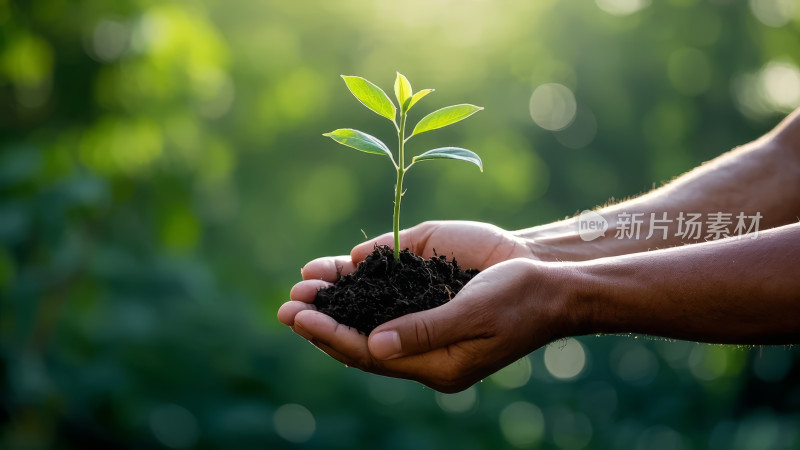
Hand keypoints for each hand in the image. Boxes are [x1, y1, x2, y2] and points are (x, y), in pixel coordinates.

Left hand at [279, 224, 575, 391]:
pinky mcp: (428, 291)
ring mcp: (423, 317)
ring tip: (300, 286)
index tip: (299, 318)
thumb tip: (373, 345)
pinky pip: (385, 291)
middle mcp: (422, 343)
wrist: (551, 279)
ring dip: (335, 301)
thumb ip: (426, 330)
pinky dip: (358, 280)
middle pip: (360, 339)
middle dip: (321, 322)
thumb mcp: (476, 313)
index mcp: (435, 364)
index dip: (331, 336)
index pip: (370, 354)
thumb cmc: (521, 298)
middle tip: (284, 307)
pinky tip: (337, 268)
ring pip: (369, 315)